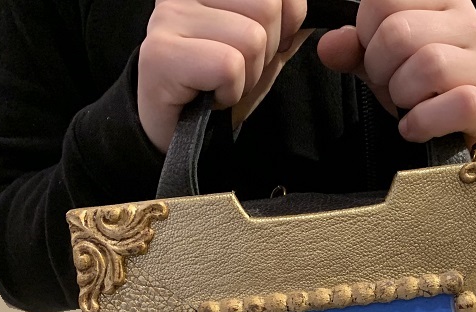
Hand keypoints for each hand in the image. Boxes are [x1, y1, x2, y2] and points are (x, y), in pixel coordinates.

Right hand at [138, 0, 307, 151]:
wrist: (175, 134)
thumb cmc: (215, 90)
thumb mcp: (263, 54)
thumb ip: (287, 26)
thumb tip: (314, 11)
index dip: (286, 23)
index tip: (261, 49)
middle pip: (268, 8)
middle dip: (265, 55)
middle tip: (236, 73)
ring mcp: (168, 17)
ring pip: (251, 38)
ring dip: (246, 77)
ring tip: (221, 85)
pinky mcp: (161, 53)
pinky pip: (228, 66)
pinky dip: (229, 92)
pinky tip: (210, 97)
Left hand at [316, 0, 475, 149]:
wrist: (470, 129)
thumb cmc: (425, 90)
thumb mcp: (385, 64)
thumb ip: (355, 50)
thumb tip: (328, 46)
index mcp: (442, 0)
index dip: (366, 34)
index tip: (376, 56)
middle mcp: (470, 23)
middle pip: (399, 32)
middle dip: (379, 68)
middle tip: (388, 85)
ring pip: (428, 64)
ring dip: (401, 95)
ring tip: (406, 105)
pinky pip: (456, 103)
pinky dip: (423, 122)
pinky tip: (415, 127)